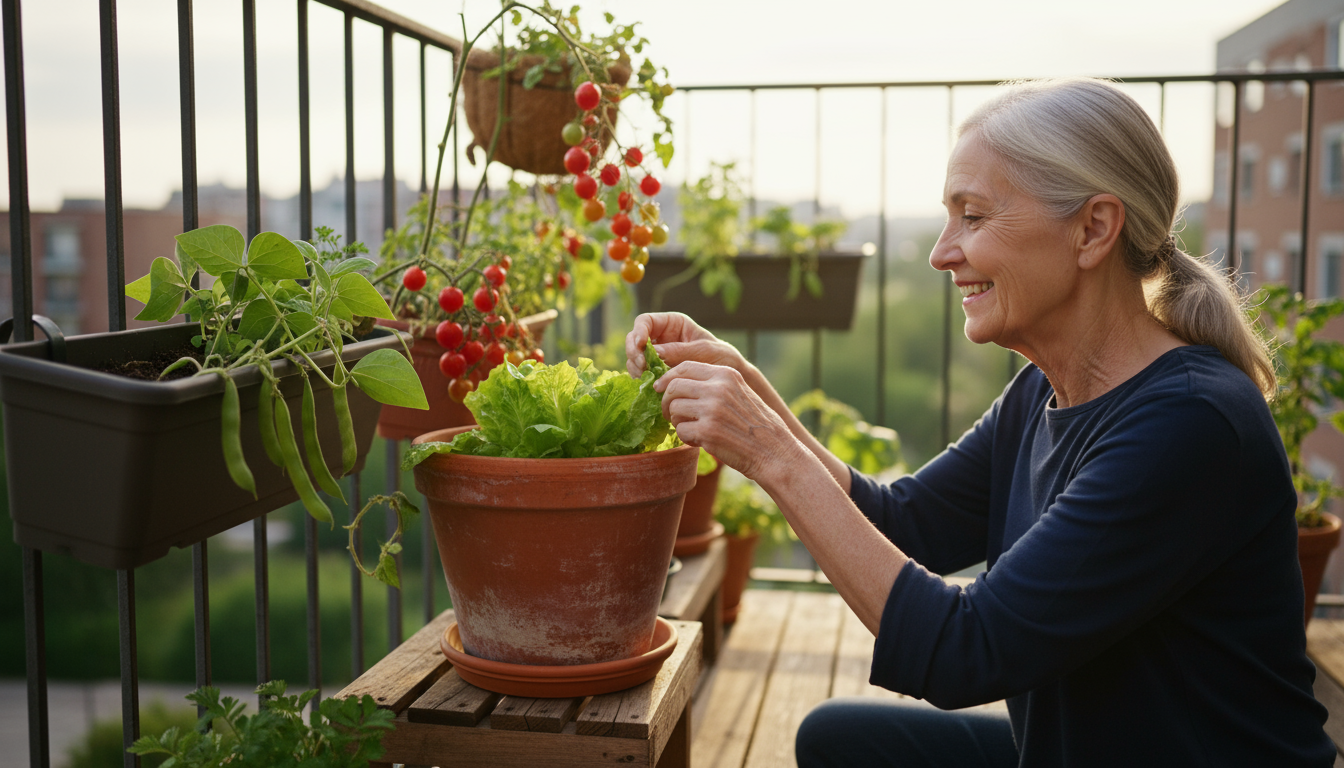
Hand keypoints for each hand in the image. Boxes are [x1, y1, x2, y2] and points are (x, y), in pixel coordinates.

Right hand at [626, 312, 745, 378]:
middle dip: (634, 353)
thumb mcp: (704, 351)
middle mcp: (661, 338)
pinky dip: (642, 380)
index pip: (645, 321)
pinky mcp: (657, 373)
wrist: (728, 380)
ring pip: (634, 358)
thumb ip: (680, 351)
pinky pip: (642, 374)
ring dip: (636, 368)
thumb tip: (653, 352)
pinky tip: (650, 387)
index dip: (638, 331)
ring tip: (648, 379)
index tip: (641, 345)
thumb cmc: (722, 358)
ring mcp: (657, 356)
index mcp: (672, 324)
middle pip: (634, 340)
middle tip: (642, 368)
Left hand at [655, 360, 803, 483]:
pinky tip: (700, 441)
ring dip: (678, 422)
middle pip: (673, 387)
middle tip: (671, 414)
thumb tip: (676, 382)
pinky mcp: (707, 431)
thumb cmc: (755, 424)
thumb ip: (714, 384)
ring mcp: (712, 409)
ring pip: (674, 409)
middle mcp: (718, 388)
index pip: (685, 367)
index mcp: (726, 374)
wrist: (774, 451)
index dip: (667, 378)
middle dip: (667, 402)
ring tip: (693, 429)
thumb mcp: (739, 392)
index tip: (660, 389)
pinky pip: (681, 431)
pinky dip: (686, 438)